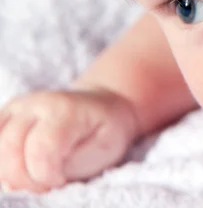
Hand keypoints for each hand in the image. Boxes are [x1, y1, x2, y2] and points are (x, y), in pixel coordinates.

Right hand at [0, 88, 138, 192]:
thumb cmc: (105, 131)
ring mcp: (16, 107)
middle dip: (26, 180)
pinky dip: (2, 164)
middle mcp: (35, 103)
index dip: (45, 177)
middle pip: (10, 151)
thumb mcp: (103, 150)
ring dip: (10, 173)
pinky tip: (19, 169)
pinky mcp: (5, 116)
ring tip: (36, 177)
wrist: (103, 105)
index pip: (40, 149)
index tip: (61, 182)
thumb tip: (36, 181)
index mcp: (64, 110)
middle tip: (48, 186)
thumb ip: (70, 166)